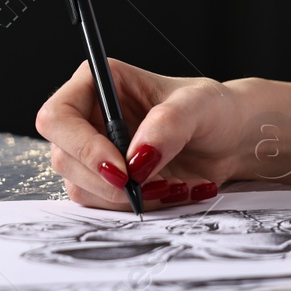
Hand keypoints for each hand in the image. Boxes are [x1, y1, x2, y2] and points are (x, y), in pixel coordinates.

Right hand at [35, 59, 247, 210]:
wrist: (232, 140)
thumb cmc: (213, 109)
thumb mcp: (199, 105)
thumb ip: (169, 124)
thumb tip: (137, 158)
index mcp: (98, 84)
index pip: (58, 116)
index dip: (81, 146)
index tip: (121, 169)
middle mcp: (89, 118)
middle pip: (64, 158)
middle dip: (106, 181)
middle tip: (150, 186)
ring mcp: (96, 153)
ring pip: (82, 188)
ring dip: (128, 197)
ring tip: (174, 184)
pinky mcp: (109, 182)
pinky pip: (106, 206)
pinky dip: (141, 205)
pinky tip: (173, 191)